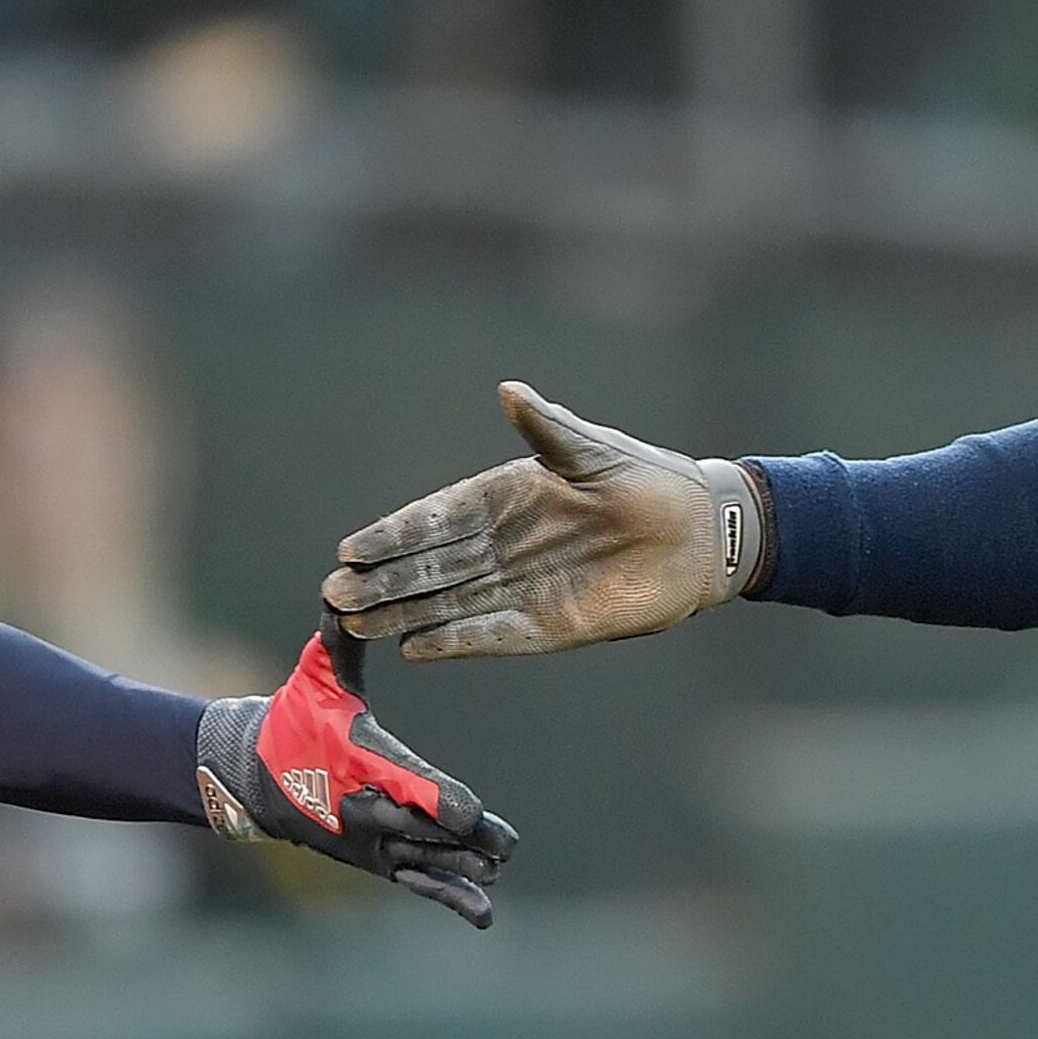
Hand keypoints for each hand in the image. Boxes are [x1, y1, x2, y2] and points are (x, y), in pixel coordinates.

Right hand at [196, 628, 523, 925]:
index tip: (470, 810)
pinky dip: (450, 898)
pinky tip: (486, 915)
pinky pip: (420, 883)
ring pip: (426, 861)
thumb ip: (340, 634)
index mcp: (361, 763)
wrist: (253, 775)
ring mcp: (373, 842)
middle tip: (505, 844)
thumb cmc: (297, 715)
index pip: (406, 784)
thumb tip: (341, 582)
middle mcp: (367, 809)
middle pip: (424, 830)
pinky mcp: (380, 861)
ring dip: (462, 868)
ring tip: (497, 869)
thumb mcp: (318, 671)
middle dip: (463, 838)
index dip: (439, 799)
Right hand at [323, 382, 761, 660]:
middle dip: (383, 580)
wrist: (702, 534)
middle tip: (334, 595)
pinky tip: (414, 648)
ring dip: (404, 613)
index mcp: (506, 497)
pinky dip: (456, 641)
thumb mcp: (595, 451)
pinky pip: (492, 634)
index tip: (350, 549)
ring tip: (355, 626)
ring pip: (449, 603)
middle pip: (431, 567)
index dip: (393, 535)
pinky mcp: (549, 625)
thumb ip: (547, 429)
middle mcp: (503, 545)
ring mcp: (522, 586)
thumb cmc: (649, 480)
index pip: (436, 519)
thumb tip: (509, 390)